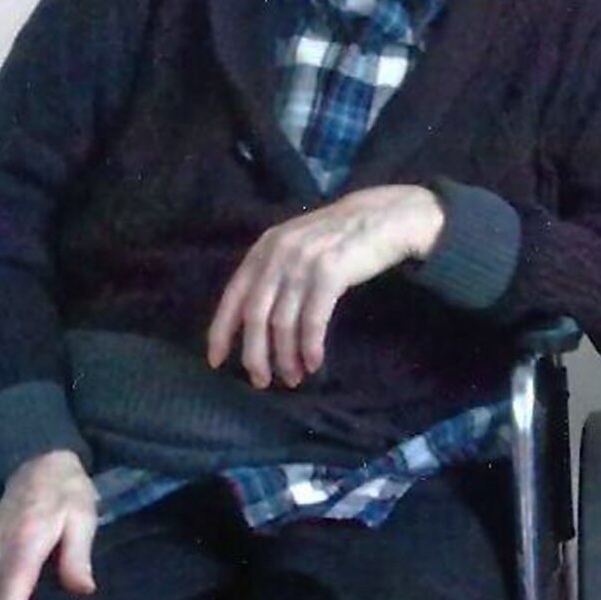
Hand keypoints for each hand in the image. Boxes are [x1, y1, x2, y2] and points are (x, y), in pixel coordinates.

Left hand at [207, 184, 444, 388]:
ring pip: (283, 323)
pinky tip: (314, 363)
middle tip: (261, 382)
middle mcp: (277, 255)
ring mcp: (302, 263)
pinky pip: (312, 320)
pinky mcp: (329, 273)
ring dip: (286, 357)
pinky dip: (310, 346)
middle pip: (255, 316)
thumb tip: (255, 318)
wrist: (384, 217)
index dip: (221, 331)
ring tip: (293, 378)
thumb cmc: (340, 237)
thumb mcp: (296, 245)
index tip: (216, 361)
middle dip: (255, 354)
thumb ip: (273, 272)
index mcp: (264, 249)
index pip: (233, 296)